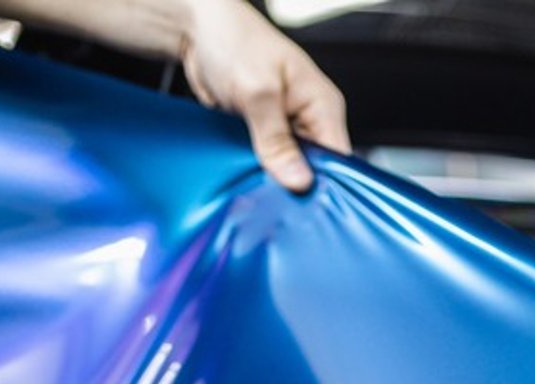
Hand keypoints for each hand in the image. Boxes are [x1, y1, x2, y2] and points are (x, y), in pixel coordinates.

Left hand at [183, 0, 350, 192]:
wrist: (196, 30)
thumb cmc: (234, 41)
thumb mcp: (258, 92)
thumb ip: (277, 140)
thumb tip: (298, 179)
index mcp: (323, 104)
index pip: (338, 157)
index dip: (323, 183)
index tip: (302, 202)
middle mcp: (308, 117)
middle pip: (313, 167)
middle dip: (293, 182)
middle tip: (273, 193)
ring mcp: (284, 126)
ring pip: (287, 166)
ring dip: (271, 175)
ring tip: (256, 180)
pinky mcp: (262, 132)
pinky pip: (265, 160)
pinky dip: (255, 168)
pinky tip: (245, 172)